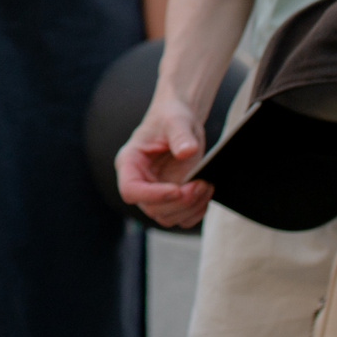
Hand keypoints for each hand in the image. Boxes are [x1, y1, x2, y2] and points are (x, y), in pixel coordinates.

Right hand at [117, 98, 212, 227]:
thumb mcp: (176, 120)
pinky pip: (181, 218)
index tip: (177, 189)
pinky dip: (196, 212)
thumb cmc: (171, 118)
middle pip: (151, 209)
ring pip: (166, 218)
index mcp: (130, 163)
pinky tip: (206, 193)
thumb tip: (186, 152)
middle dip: (179, 202)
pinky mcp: (172, 199)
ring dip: (190, 208)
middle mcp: (140, 182)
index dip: (152, 195)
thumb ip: (180, 135)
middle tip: (200, 184)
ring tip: (206, 185)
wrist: (181, 123)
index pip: (131, 190)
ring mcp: (155, 193)